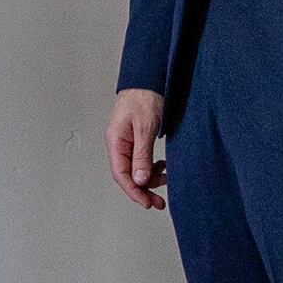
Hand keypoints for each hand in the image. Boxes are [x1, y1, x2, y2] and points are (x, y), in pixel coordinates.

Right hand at [107, 88, 167, 208]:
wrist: (148, 80)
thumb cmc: (144, 98)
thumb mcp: (145, 129)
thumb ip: (141, 156)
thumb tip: (139, 179)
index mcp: (115, 141)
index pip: (121, 174)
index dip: (134, 191)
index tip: (147, 202)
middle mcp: (118, 144)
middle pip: (127, 175)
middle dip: (143, 189)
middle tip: (159, 202)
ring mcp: (127, 142)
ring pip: (136, 169)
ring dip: (150, 178)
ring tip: (167, 178)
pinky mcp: (136, 139)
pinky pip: (141, 160)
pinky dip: (152, 167)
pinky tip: (162, 166)